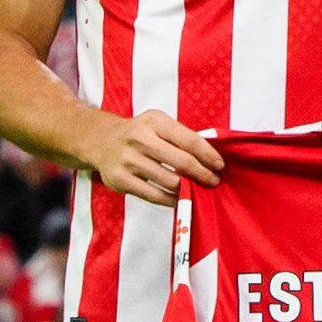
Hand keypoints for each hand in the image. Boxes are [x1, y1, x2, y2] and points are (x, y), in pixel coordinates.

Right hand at [81, 109, 222, 205]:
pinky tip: (181, 198)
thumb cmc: (139, 134)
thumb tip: (212, 159)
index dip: (209, 155)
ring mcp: (127, 160)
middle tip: (213, 181)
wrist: (101, 141)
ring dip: (189, 189)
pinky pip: (154, 195)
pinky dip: (172, 199)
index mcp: (154, 122)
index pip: (190, 140)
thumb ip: (181, 137)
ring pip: (170, 181)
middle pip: (182, 162)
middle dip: (203, 174)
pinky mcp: (120, 180)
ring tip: (198, 190)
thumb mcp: (158, 124)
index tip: (220, 165)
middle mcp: (139, 139)